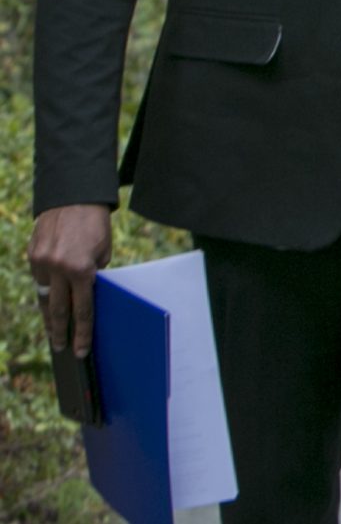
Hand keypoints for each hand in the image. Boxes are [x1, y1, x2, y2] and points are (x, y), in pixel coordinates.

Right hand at [27, 204, 111, 356]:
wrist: (73, 196)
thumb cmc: (95, 224)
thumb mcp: (103, 251)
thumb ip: (93, 274)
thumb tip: (86, 295)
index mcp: (81, 269)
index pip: (83, 309)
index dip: (82, 332)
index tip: (81, 350)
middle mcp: (58, 268)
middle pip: (59, 310)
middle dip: (61, 332)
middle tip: (62, 348)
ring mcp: (41, 263)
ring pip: (44, 298)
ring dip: (49, 317)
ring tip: (53, 333)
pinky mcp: (32, 256)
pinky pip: (38, 281)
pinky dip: (44, 293)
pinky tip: (48, 305)